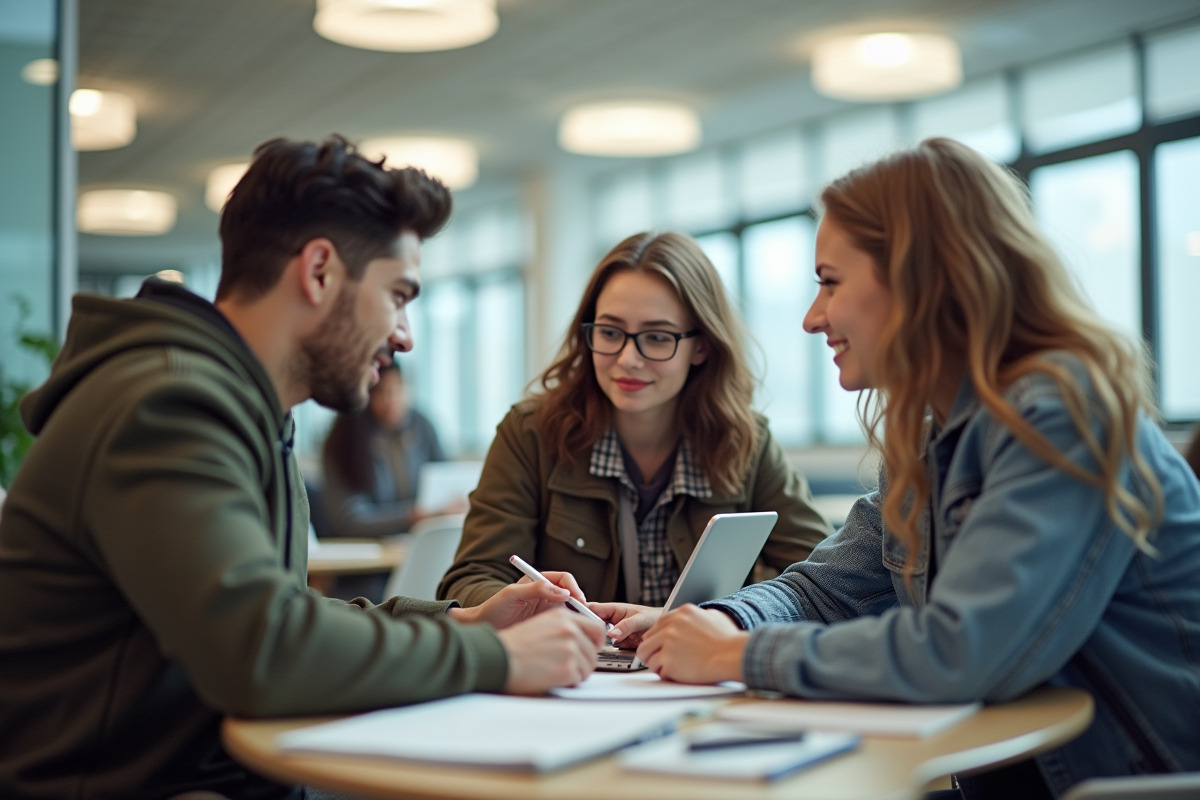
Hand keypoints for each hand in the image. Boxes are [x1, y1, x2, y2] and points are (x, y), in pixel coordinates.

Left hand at [450, 571, 586, 629]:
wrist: (484, 629)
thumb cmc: (493, 609)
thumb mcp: (512, 595)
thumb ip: (535, 589)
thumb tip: (563, 592)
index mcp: (538, 582)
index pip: (564, 579)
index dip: (574, 588)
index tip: (577, 599)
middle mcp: (545, 594)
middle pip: (571, 594)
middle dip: (581, 602)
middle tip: (585, 615)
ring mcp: (547, 610)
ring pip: (571, 609)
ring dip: (578, 615)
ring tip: (582, 626)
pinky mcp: (546, 624)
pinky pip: (564, 623)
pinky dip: (572, 626)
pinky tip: (573, 634)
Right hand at [498, 608, 604, 693]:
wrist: (497, 659)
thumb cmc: (512, 646)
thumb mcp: (539, 625)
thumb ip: (562, 628)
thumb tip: (580, 640)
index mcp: (562, 616)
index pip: (596, 627)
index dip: (596, 641)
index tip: (592, 648)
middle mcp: (569, 629)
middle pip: (594, 650)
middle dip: (585, 661)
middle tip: (570, 667)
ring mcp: (569, 648)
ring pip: (589, 666)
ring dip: (577, 673)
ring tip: (557, 673)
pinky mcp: (567, 667)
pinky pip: (579, 679)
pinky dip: (569, 682)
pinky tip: (552, 678)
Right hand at [588, 602, 661, 648]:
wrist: (664, 630)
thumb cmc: (654, 617)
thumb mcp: (641, 619)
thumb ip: (627, 625)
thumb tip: (612, 633)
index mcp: (613, 609)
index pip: (592, 609)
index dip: (582, 613)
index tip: (577, 622)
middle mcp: (610, 621)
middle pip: (591, 625)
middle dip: (587, 632)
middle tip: (586, 639)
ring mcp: (613, 634)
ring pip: (596, 638)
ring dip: (595, 643)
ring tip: (594, 648)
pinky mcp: (617, 645)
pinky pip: (606, 649)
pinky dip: (604, 652)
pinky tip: (603, 655)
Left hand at [636, 604, 747, 684]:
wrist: (733, 656)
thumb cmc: (728, 641)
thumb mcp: (714, 617)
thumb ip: (700, 616)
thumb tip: (696, 619)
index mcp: (682, 613)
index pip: (658, 625)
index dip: (658, 639)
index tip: (661, 647)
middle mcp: (672, 625)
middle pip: (647, 640)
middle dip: (653, 651)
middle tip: (661, 661)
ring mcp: (668, 642)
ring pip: (646, 654)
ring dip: (656, 663)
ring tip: (669, 668)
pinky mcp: (668, 659)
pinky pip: (656, 669)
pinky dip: (664, 674)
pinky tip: (676, 674)